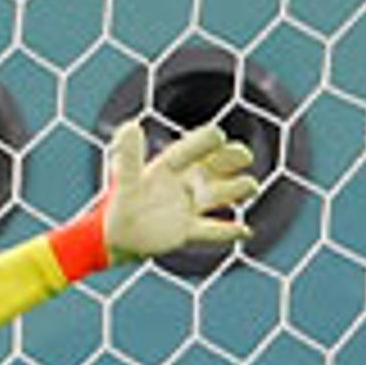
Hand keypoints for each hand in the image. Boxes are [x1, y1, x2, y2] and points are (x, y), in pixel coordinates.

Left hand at [96, 122, 258, 261]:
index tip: (219, 135)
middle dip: (229, 160)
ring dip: (234, 190)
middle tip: (246, 155)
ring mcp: (185, 208)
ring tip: (252, 186)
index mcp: (165, 168)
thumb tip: (130, 126)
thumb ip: (129, 156)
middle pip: (210, 168)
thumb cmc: (117, 206)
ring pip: (216, 195)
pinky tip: (246, 231)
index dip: (203, 142)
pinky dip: (228, 231)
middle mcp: (180, 184)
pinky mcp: (186, 231)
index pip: (188, 150)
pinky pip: (212, 230)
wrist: (113, 238)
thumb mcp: (126, 181)